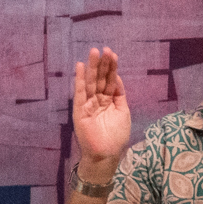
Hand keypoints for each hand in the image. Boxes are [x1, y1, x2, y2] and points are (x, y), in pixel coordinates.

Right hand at [72, 45, 133, 167]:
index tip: (112, 53)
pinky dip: (80, 80)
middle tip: (104, 49)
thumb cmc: (116, 136)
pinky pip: (80, 93)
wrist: (107, 154)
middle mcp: (97, 100)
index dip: (111, 67)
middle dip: (102, 64)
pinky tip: (80, 67)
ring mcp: (88, 104)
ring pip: (91, 83)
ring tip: (93, 52)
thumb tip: (117, 77)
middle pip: (100, 78)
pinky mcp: (79, 110)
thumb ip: (119, 94)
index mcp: (108, 100)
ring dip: (92, 67)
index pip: (109, 80)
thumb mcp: (123, 111)